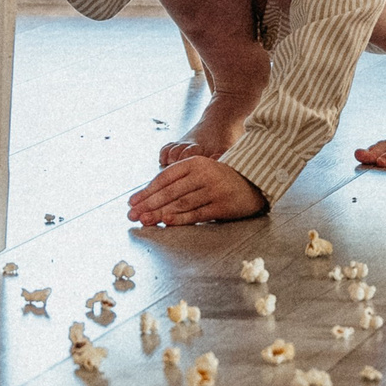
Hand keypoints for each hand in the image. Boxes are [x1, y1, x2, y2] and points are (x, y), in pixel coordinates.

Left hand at [127, 156, 266, 225]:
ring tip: (145, 220)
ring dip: (160, 213)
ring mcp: (213, 189)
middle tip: (133, 215)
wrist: (253, 181)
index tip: (132, 202)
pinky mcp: (222, 205)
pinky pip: (197, 213)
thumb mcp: (200, 171)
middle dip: (149, 204)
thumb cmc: (220, 178)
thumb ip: (179, 181)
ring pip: (181, 203)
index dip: (147, 190)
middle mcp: (203, 174)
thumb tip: (149, 199)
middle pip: (170, 191)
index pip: (165, 178)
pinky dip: (180, 218)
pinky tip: (167, 222)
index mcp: (194, 163)